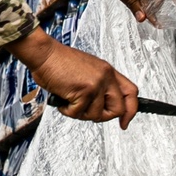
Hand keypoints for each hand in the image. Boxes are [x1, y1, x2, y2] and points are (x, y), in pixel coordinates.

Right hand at [9, 27, 138, 128]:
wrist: (44, 54)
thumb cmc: (59, 61)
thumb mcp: (87, 69)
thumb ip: (99, 84)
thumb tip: (103, 105)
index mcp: (108, 71)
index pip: (131, 92)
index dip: (131, 110)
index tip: (124, 122)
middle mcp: (106, 77)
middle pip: (119, 109)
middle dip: (103, 117)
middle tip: (87, 113)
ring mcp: (96, 84)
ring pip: (96, 114)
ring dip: (79, 112)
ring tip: (69, 99)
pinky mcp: (84, 91)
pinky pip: (78, 113)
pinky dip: (67, 110)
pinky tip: (62, 98)